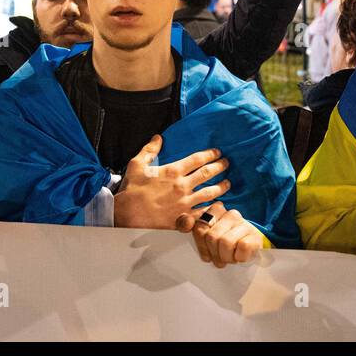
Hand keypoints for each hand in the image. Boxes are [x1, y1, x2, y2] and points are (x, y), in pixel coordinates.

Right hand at [113, 134, 230, 229]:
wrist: (127, 215)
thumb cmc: (131, 190)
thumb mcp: (137, 164)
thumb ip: (149, 150)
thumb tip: (158, 138)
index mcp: (172, 171)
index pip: (197, 159)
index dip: (209, 154)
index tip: (217, 152)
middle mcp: (182, 186)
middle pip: (207, 174)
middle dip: (219, 167)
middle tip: (226, 164)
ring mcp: (184, 202)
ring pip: (209, 193)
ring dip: (221, 187)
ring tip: (228, 184)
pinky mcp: (183, 217)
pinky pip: (203, 213)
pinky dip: (212, 209)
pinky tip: (218, 206)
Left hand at [176, 201, 263, 266]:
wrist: (252, 248)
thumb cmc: (227, 242)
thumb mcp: (206, 235)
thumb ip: (191, 225)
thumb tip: (185, 222)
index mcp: (215, 211)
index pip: (199, 228)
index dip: (202, 247)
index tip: (207, 256)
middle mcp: (229, 214)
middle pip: (212, 237)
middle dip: (215, 254)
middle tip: (221, 260)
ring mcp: (243, 223)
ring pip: (226, 242)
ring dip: (227, 257)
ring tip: (230, 258)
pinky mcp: (254, 234)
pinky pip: (242, 247)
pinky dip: (240, 257)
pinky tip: (240, 256)